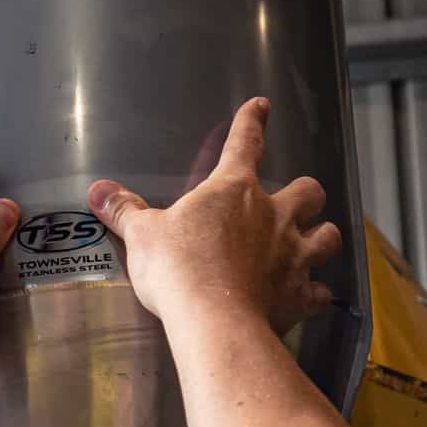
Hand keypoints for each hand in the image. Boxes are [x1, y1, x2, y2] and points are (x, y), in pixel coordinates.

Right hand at [87, 97, 341, 333]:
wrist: (213, 319)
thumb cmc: (177, 268)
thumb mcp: (144, 236)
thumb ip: (125, 211)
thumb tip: (99, 191)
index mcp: (234, 190)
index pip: (245, 143)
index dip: (252, 122)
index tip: (261, 106)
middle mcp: (273, 216)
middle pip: (308, 191)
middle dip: (306, 194)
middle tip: (297, 201)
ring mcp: (293, 255)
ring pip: (327, 236)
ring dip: (323, 236)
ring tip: (315, 242)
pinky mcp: (300, 294)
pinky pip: (320, 291)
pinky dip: (316, 293)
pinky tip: (312, 296)